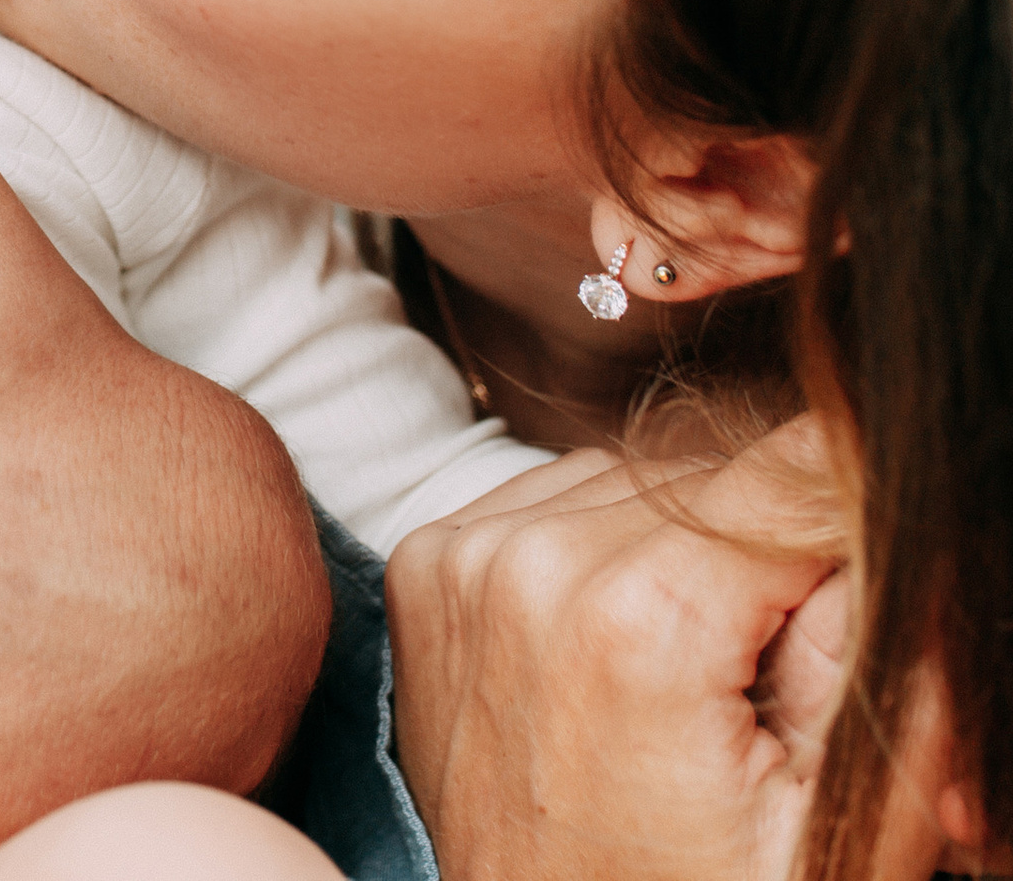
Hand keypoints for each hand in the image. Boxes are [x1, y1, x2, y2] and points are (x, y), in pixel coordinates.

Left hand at [389, 421, 965, 880]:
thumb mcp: (832, 822)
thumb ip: (877, 652)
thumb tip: (867, 514)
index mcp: (641, 617)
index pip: (793, 482)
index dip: (845, 538)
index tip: (846, 602)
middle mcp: (532, 563)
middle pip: (711, 485)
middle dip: (764, 559)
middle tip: (765, 679)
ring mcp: (462, 559)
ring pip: (632, 481)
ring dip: (679, 547)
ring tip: (689, 675)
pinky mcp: (427, 565)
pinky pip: (551, 500)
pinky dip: (598, 548)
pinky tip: (617, 650)